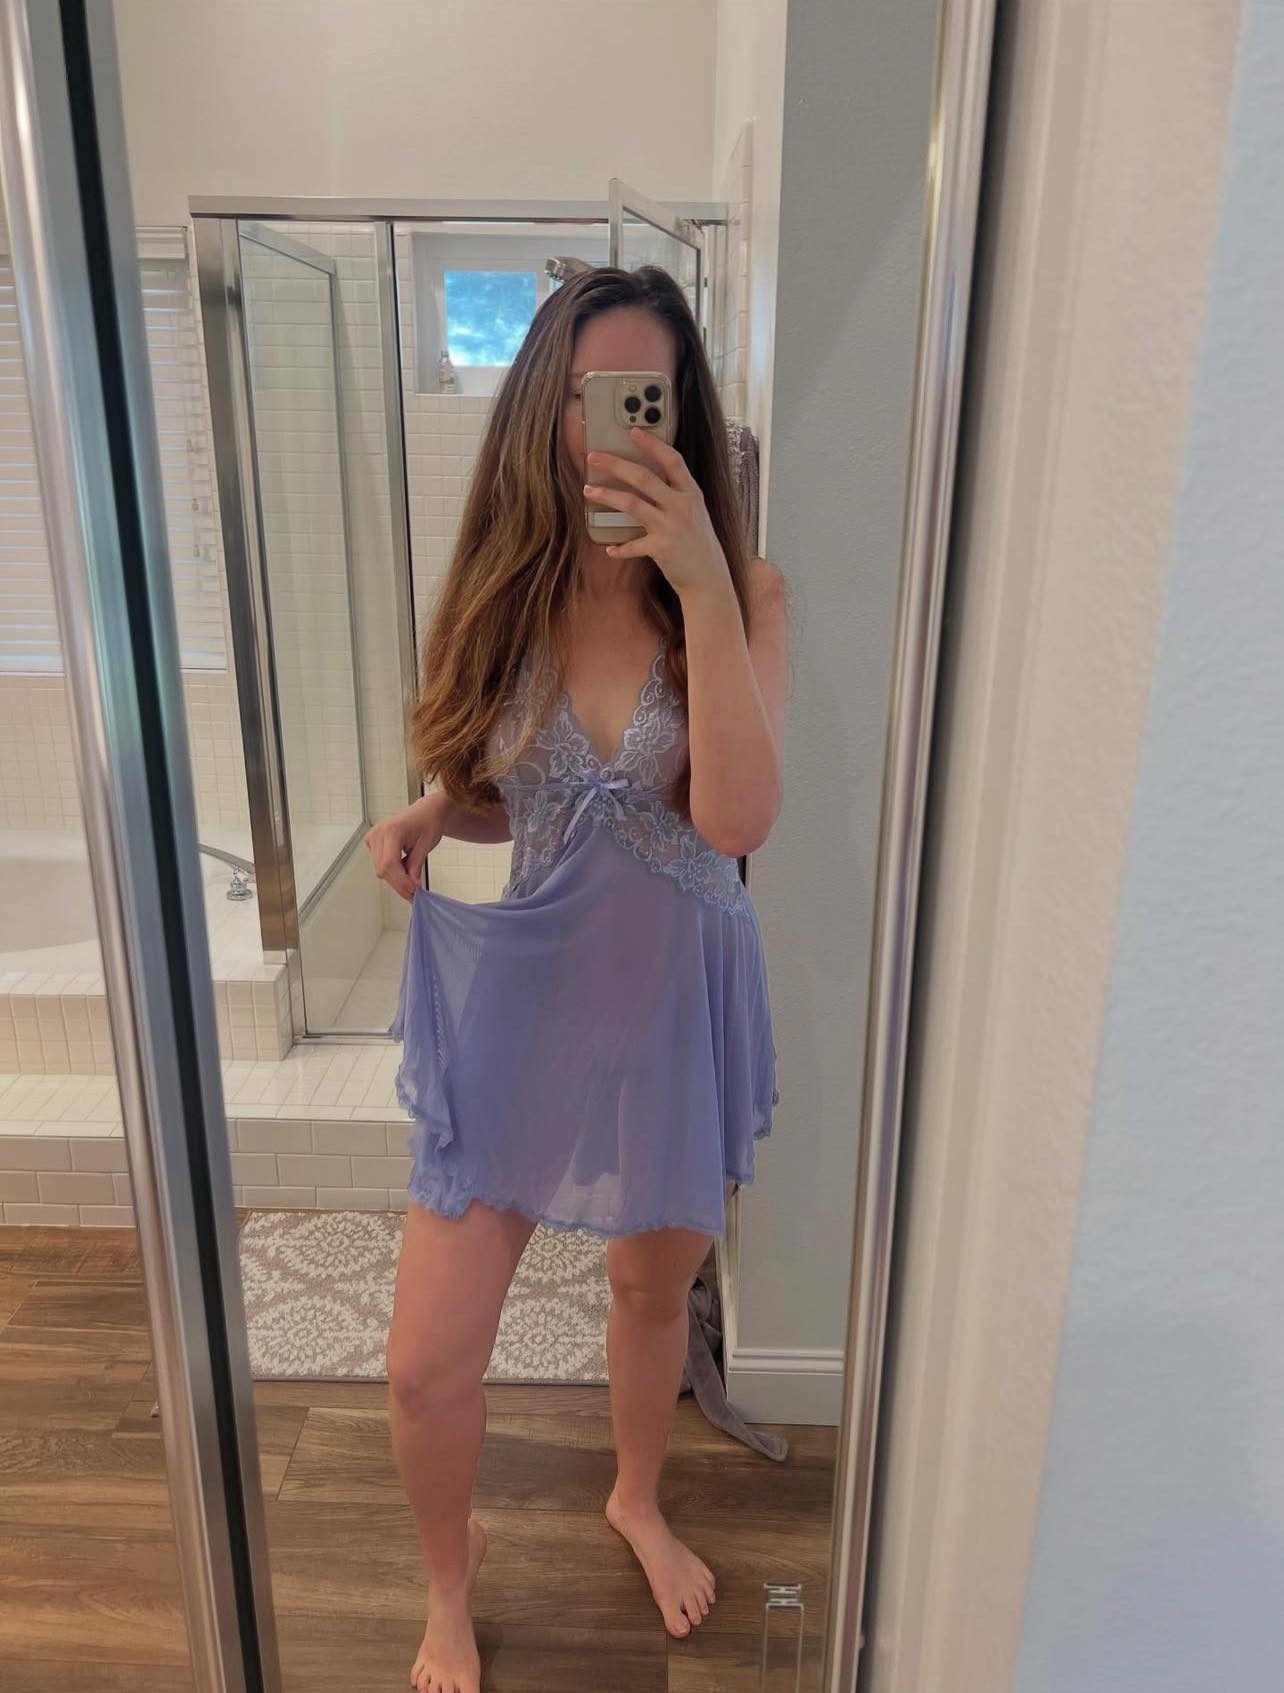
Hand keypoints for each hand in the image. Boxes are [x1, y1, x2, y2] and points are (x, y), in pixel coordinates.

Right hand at [363, 795, 444, 901]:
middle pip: (383, 869)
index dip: (401, 881)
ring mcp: (373, 837)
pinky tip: (403, 868)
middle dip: (399, 883)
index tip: (412, 891)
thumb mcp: (425, 846)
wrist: (426, 812)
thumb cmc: (428, 822)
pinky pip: (379, 864)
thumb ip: (416, 867)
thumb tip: (411, 886)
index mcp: (392, 831)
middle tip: (414, 891)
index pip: (389, 863)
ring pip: (380, 869)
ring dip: (396, 878)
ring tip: (411, 877)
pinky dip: (392, 871)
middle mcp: (379, 833)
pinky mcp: (373, 842)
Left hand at [583, 428, 732, 600]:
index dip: (652, 444)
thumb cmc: (698, 543)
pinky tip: (610, 549)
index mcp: (691, 494)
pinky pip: (632, 545)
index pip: (672, 460)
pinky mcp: (661, 548)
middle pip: (644, 477)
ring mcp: (671, 526)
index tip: (633, 431)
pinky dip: (619, 548)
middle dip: (616, 464)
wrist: (708, 577)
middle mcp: (682, 506)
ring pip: (632, 504)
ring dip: (607, 496)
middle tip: (594, 457)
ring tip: (588, 490)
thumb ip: (676, 495)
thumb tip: (646, 478)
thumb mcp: (694, 513)